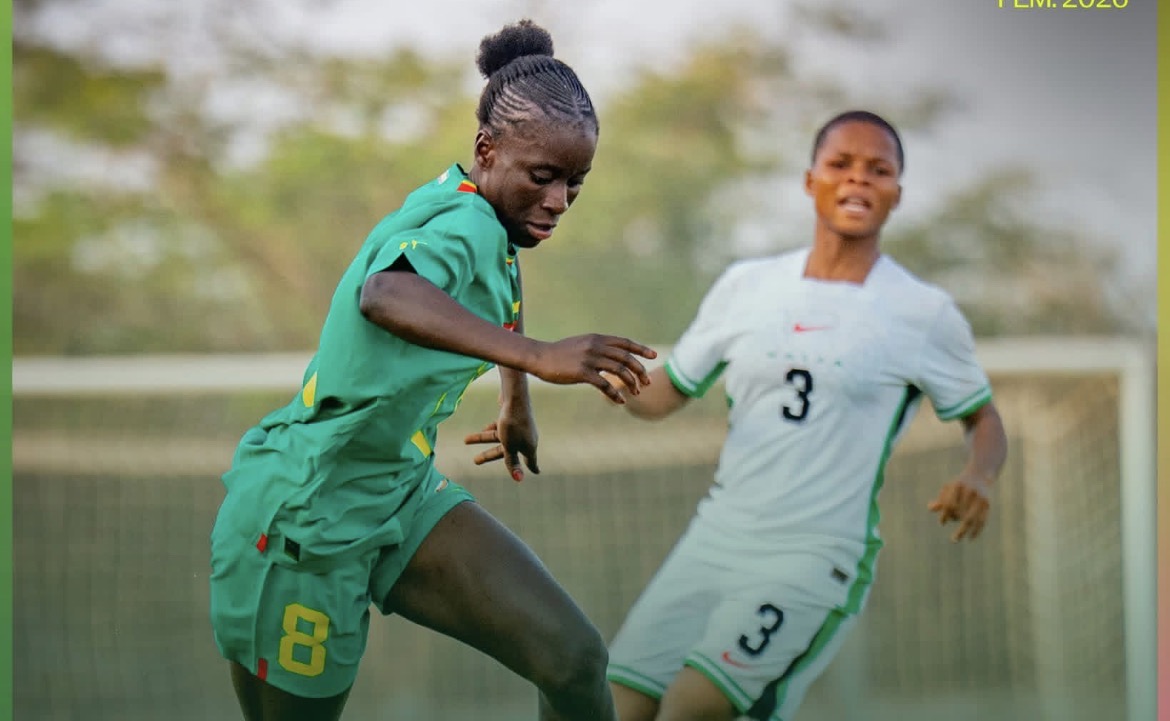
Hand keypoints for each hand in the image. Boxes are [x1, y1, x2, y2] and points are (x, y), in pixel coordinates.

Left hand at [463, 404, 538, 482]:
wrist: (515, 396)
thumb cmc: (514, 423)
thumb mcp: (510, 445)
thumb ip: (512, 461)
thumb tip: (519, 479)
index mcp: (528, 447)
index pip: (531, 461)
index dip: (532, 468)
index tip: (537, 472)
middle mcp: (526, 438)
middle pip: (507, 451)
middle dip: (489, 455)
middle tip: (475, 461)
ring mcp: (519, 427)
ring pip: (499, 438)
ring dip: (481, 439)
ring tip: (465, 440)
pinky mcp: (512, 417)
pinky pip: (501, 428)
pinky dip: (491, 429)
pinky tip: (483, 428)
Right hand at [530, 335, 655, 403]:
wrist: (540, 357)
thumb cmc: (560, 353)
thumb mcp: (581, 344)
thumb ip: (597, 347)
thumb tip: (611, 355)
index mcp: (597, 338)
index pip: (625, 342)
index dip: (641, 349)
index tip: (653, 356)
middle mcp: (596, 346)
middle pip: (626, 358)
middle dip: (640, 370)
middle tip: (646, 382)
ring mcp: (589, 359)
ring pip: (619, 371)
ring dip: (631, 383)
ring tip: (636, 393)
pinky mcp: (582, 372)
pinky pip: (604, 384)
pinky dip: (615, 393)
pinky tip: (620, 401)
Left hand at [927, 477, 990, 541]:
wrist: (980, 475)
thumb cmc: (960, 485)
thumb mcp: (948, 488)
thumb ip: (941, 499)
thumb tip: (930, 508)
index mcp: (958, 486)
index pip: (949, 504)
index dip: (945, 515)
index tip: (942, 523)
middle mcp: (970, 492)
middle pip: (961, 511)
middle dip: (954, 523)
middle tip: (951, 537)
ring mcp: (980, 499)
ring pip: (972, 518)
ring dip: (964, 530)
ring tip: (955, 539)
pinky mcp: (987, 504)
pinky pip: (982, 520)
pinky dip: (977, 530)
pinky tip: (971, 538)